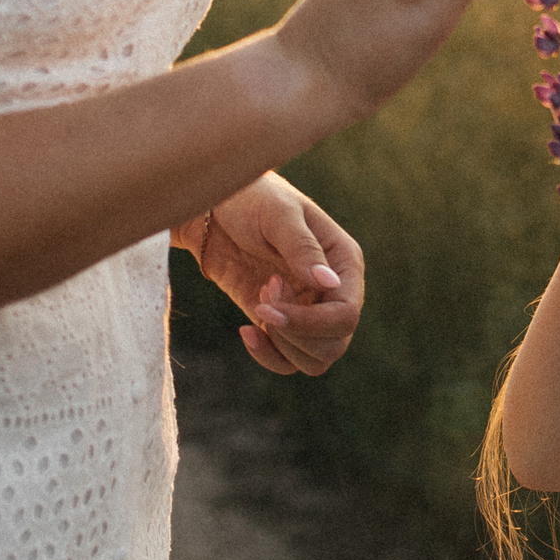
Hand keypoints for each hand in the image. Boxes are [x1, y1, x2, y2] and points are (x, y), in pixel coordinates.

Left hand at [178, 172, 364, 375]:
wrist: (212, 209)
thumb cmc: (250, 199)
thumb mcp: (277, 215)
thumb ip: (302, 248)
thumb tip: (331, 283)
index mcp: (343, 262)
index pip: (346, 313)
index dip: (311, 322)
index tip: (268, 305)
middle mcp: (332, 292)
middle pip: (334, 344)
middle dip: (293, 332)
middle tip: (264, 293)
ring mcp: (308, 311)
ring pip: (314, 360)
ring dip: (282, 343)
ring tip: (260, 300)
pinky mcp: (281, 323)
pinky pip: (287, 361)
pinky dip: (268, 355)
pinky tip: (246, 330)